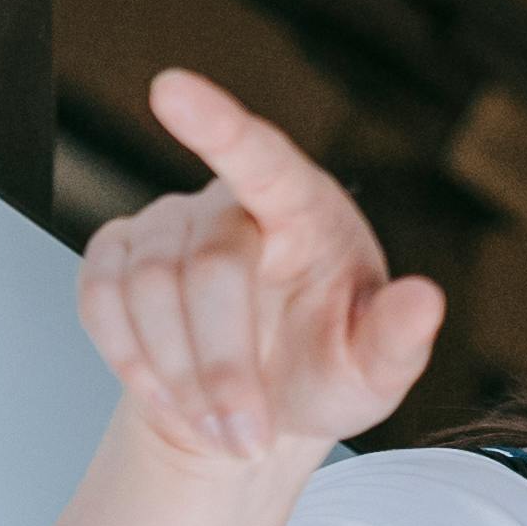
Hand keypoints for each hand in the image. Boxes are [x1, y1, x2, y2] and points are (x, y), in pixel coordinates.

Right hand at [73, 71, 441, 469]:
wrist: (255, 407)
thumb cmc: (325, 372)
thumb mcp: (373, 374)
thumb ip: (399, 340)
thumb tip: (427, 298)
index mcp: (305, 208)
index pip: (262, 158)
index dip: (216, 123)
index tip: (170, 87)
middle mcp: (230, 203)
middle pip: (204, 269)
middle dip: (220, 367)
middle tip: (248, 438)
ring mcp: (165, 224)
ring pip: (143, 291)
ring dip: (178, 378)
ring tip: (224, 429)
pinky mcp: (113, 255)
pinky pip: (98, 301)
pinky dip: (132, 362)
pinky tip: (171, 396)